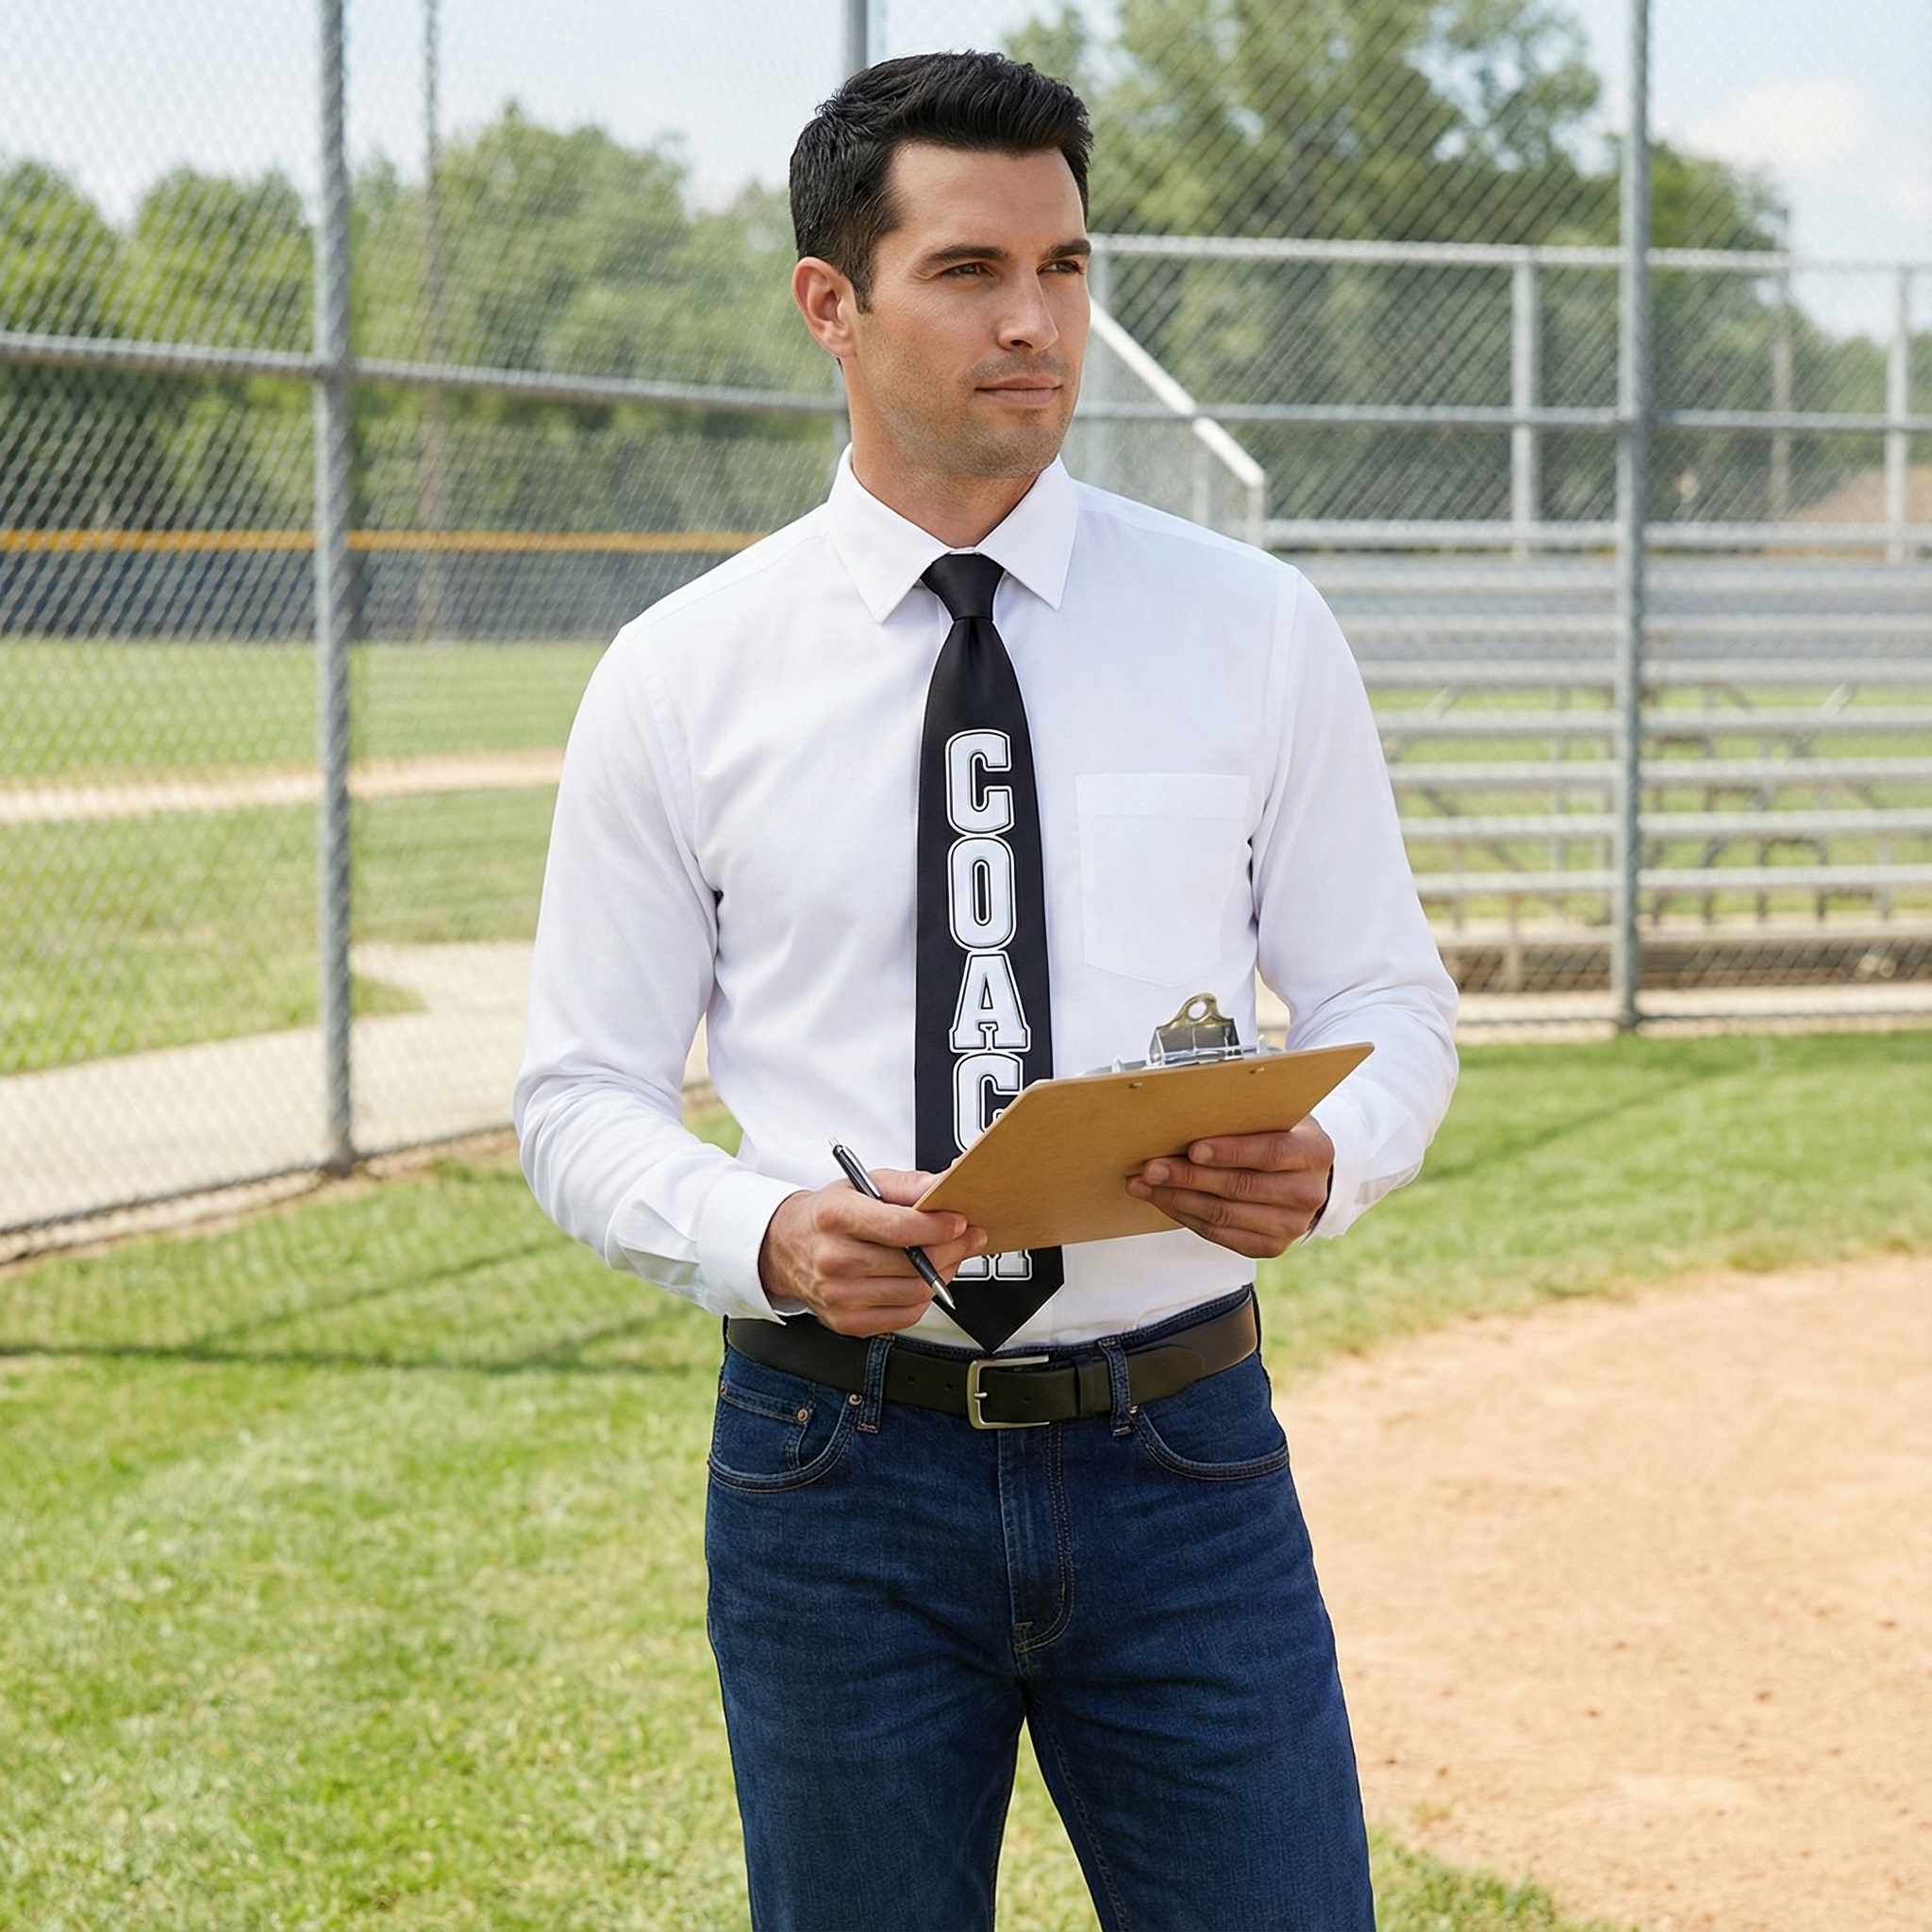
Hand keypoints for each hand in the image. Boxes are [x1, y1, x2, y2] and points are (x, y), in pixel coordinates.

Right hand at [757, 1169, 986, 1335]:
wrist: (786, 1247)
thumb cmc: (827, 1216)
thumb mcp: (861, 1184)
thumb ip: (905, 1184)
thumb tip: (940, 1186)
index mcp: (835, 1217)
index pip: (898, 1227)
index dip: (938, 1226)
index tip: (959, 1222)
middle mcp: (832, 1258)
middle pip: (912, 1263)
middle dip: (951, 1249)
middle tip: (968, 1238)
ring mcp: (837, 1296)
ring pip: (913, 1292)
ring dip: (942, 1274)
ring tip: (947, 1257)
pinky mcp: (846, 1322)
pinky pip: (904, 1317)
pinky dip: (923, 1299)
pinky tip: (923, 1279)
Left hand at [1126, 1119, 1334, 1258]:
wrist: (1305, 1175)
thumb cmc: (1281, 1136)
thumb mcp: (1275, 1116)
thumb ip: (1246, 1116)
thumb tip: (1189, 1113)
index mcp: (1315, 1152)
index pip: (1271, 1153)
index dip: (1230, 1152)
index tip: (1193, 1149)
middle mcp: (1308, 1193)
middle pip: (1240, 1187)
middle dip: (1189, 1177)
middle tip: (1153, 1168)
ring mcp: (1291, 1225)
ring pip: (1224, 1214)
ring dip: (1178, 1199)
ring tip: (1147, 1185)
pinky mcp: (1271, 1246)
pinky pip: (1220, 1234)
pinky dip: (1186, 1216)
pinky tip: (1165, 1201)